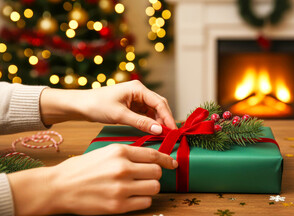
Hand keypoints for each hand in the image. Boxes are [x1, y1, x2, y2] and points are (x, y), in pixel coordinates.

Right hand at [7, 144, 177, 214]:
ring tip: (139, 187)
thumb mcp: (106, 152)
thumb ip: (129, 154)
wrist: (59, 187)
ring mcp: (121, 188)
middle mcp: (123, 168)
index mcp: (120, 151)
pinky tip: (132, 197)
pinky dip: (142, 200)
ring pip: (154, 187)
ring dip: (150, 187)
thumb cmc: (81, 168)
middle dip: (156, 174)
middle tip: (148, 176)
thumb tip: (151, 158)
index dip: (166, 160)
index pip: (154, 155)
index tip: (171, 163)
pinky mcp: (118, 206)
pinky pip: (145, 203)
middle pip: (157, 171)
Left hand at [40, 80, 176, 133]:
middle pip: (158, 105)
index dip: (167, 116)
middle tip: (169, 134)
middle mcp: (139, 92)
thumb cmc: (97, 105)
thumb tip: (159, 130)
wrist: (80, 105)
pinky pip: (145, 114)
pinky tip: (151, 131)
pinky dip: (149, 123)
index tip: (172, 129)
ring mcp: (136, 99)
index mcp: (138, 88)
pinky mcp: (131, 106)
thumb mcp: (120, 115)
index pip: (159, 102)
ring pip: (153, 111)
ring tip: (161, 135)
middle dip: (164, 119)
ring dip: (157, 122)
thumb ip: (141, 122)